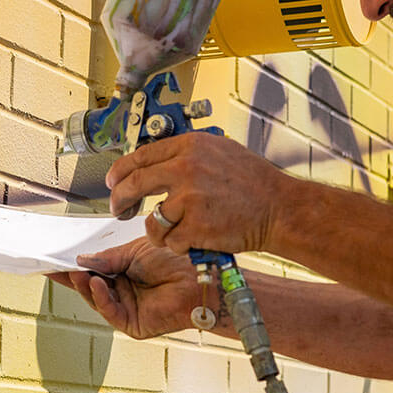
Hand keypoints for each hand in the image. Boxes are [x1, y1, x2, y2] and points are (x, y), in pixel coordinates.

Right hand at [46, 237, 200, 338]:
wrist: (199, 277)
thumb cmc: (176, 261)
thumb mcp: (134, 251)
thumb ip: (108, 259)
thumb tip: (82, 261)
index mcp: (125, 273)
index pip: (94, 271)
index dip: (74, 267)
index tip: (54, 262)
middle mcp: (125, 292)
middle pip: (91, 287)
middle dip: (73, 278)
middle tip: (55, 268)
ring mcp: (128, 309)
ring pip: (97, 300)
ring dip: (85, 286)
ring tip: (77, 273)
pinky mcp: (133, 324)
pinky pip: (111, 312)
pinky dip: (100, 298)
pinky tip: (97, 284)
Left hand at [106, 134, 290, 253]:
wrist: (280, 208)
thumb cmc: (255, 183)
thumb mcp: (220, 151)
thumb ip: (187, 154)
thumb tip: (155, 161)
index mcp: (190, 146)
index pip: (140, 156)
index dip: (120, 171)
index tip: (112, 182)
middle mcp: (186, 168)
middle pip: (133, 184)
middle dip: (120, 200)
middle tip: (118, 209)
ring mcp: (189, 198)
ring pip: (151, 220)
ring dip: (158, 232)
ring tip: (173, 234)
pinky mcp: (195, 226)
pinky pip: (169, 241)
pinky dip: (178, 246)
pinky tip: (193, 241)